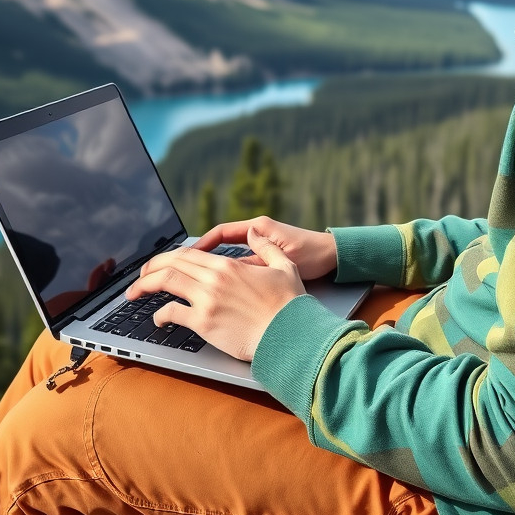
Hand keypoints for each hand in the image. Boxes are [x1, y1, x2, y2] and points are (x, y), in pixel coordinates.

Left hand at [125, 225, 306, 361]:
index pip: (187, 254)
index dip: (167, 257)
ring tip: (134, 294)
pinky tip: (158, 320)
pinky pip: (172, 313)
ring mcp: (207, 301)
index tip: (158, 264)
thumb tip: (254, 234)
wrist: (291, 334)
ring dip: (145, 286)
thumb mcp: (284, 266)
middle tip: (139, 277)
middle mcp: (214, 279)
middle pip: (171, 265)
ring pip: (166, 283)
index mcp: (228, 265)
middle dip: (149, 269)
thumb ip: (266, 247)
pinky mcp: (204, 323)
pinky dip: (160, 315)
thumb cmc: (290, 305)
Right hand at [194, 216, 337, 280]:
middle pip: (220, 242)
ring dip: (212, 264)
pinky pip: (239, 262)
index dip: (202, 243)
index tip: (187, 255)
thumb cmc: (311, 254)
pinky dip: (228, 271)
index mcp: (258, 228)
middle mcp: (257, 234)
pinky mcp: (265, 257)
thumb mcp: (282, 259)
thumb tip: (228, 267)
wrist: (333, 256)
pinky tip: (218, 285)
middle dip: (200, 254)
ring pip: (228, 254)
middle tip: (181, 266)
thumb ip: (255, 261)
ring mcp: (260, 245)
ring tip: (193, 277)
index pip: (222, 232)